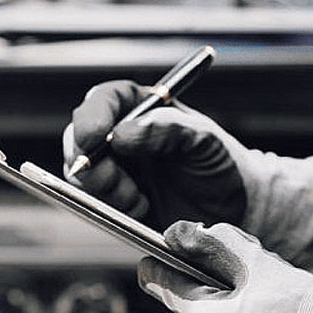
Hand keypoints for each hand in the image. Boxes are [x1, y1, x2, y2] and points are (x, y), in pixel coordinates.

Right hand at [64, 80, 312, 258]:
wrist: (233, 211)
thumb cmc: (221, 166)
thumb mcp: (204, 142)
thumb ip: (168, 130)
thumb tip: (122, 134)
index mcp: (142, 109)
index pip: (104, 101)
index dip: (92, 115)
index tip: (94, 136)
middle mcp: (120, 135)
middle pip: (79, 137)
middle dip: (90, 162)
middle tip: (116, 182)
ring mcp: (113, 167)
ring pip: (80, 173)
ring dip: (104, 189)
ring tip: (139, 200)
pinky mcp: (112, 199)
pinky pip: (90, 201)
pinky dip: (110, 207)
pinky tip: (140, 209)